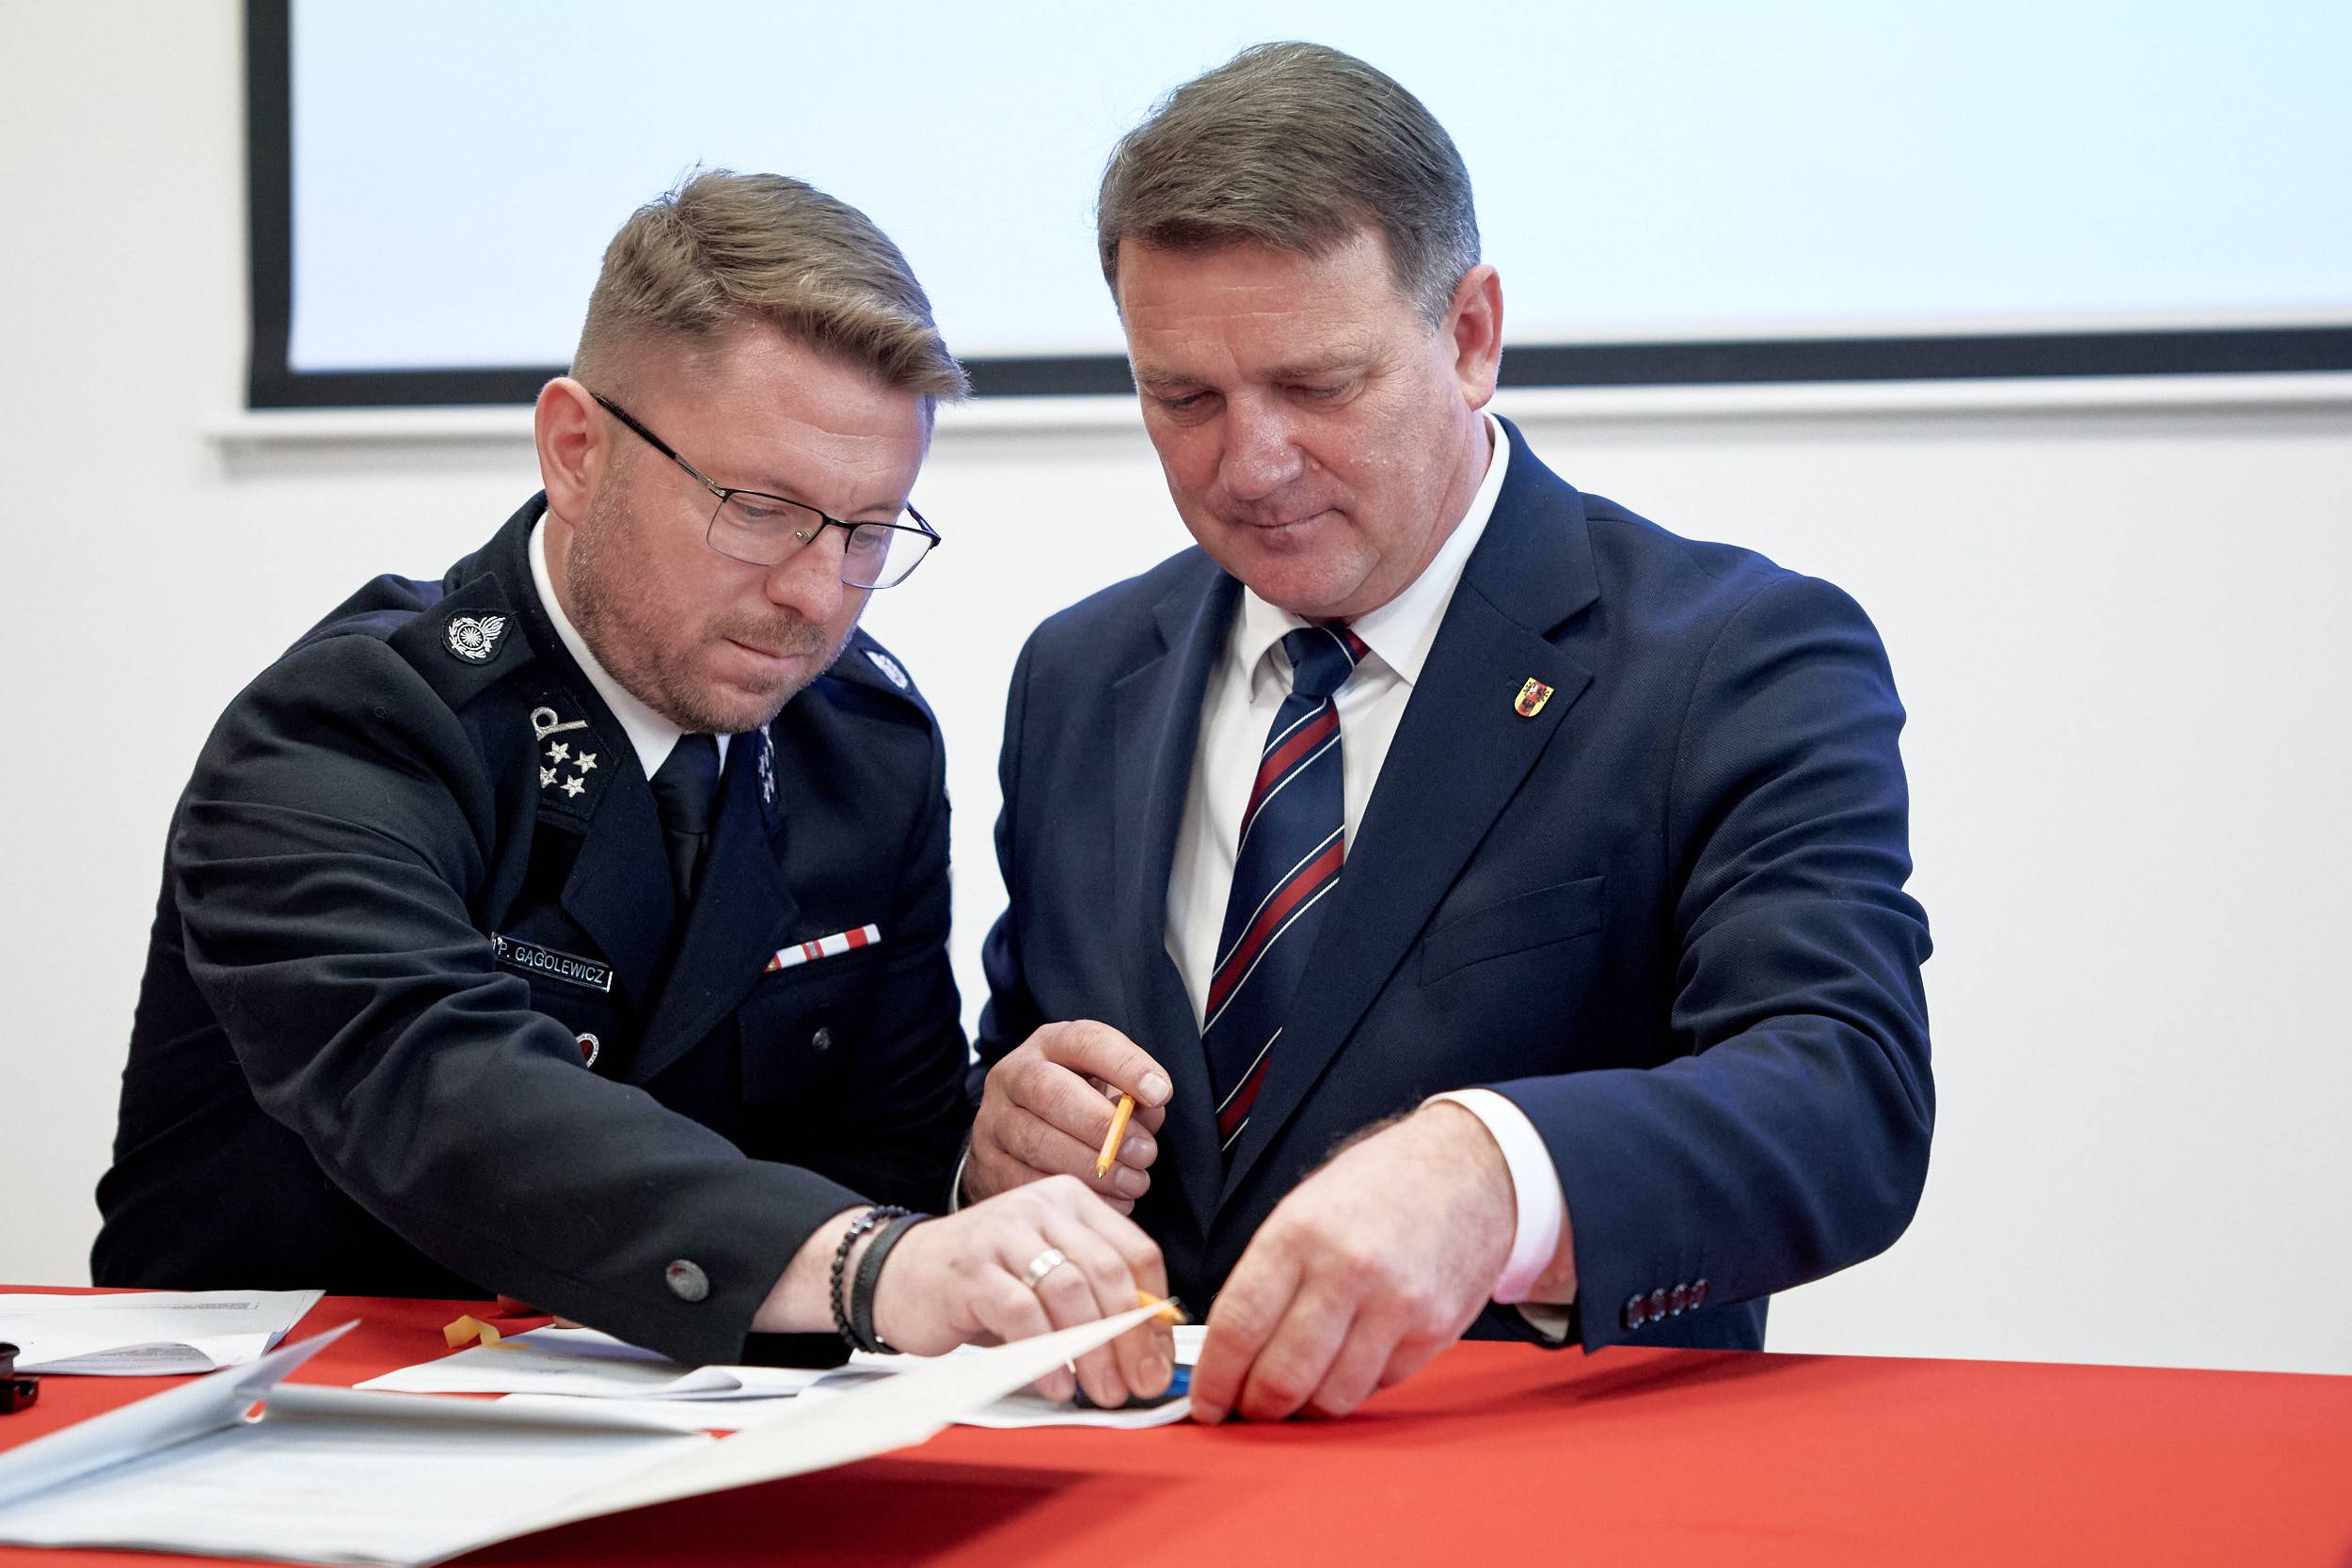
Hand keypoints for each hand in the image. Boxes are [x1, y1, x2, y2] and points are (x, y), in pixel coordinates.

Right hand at [873, 1174, 1175, 1406]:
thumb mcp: (1046, 1277)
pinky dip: (1046, 1353)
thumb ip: (1094, 1296)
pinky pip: (1022, 1312)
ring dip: (1093, 1350)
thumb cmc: (983, 1282)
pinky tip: (1056, 1383)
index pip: (1136, 1252)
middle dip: (1131, 1337)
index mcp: (1072, 1202)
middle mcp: (1042, 1206)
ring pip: (1070, 1290)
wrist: (900, 1274)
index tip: (1160, 1361)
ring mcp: (1004, 1233)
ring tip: (1101, 1390)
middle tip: (1139, 1385)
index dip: (1155, 1313)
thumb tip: (1150, 1349)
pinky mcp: (972, 1268)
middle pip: (1108, 1272)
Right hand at [967, 1021, 1170, 1212]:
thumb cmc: (1075, 1107)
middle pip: (1051, 1092)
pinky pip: (1027, 1184)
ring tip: (1133, 1182)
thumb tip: (1150, 1113)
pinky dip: (1074, 1195)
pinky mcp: (987, 1165)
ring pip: (1037, 1142)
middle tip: (1146, 1153)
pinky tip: (1110, 1201)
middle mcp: (1012, 1076)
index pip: (1085, 1041)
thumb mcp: (1104, 1089)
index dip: (1125, 1065)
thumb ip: (1131, 1098)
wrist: (1013, 1139)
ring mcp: (993, 1121)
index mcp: (1049, 1045)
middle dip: (1104, 1126)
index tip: (1160, 1094)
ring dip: (1094, 1168)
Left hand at [1189, 1104, 1514, 1422]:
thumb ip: (1266, 1277)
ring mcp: (1397, 1304)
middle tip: (1246, 1411)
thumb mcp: (1304, 1210)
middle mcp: (1348, 1269)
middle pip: (1283, 1376)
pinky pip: (1377, 1387)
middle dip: (1255, 1408)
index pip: (1240, 1325)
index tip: (1204, 1404)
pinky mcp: (1435, 1331)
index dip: (1215, 1378)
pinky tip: (1345, 1364)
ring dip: (1305, 1410)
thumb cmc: (1377, 1188)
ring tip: (1295, 1395)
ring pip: (1331, 1397)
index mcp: (1299, 1232)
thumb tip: (1228, 1351)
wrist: (1468, 1170)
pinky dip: (1352, 1387)